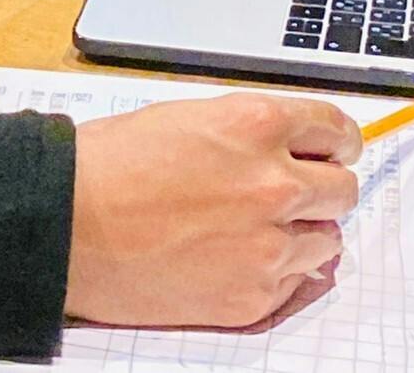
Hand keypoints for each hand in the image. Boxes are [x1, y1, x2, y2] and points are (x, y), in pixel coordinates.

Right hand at [65, 93, 361, 328]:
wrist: (70, 224)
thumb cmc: (111, 165)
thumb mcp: (187, 118)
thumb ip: (248, 132)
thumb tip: (288, 148)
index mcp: (256, 125)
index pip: (336, 129)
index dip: (337, 140)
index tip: (335, 149)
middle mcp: (273, 183)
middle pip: (343, 188)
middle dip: (323, 187)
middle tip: (295, 191)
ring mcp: (267, 244)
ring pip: (327, 239)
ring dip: (302, 231)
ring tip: (256, 227)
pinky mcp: (253, 295)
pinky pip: (296, 282)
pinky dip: (278, 271)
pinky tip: (238, 256)